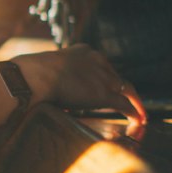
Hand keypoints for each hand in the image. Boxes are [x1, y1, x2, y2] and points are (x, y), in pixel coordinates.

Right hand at [17, 44, 146, 135]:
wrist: (37, 75)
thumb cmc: (32, 74)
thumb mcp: (46, 67)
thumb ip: (52, 75)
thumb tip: (43, 88)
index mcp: (84, 52)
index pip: (102, 65)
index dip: (106, 77)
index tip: (107, 85)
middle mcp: (98, 61)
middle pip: (117, 77)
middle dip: (122, 89)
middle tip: (128, 100)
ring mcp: (103, 77)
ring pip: (127, 89)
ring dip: (134, 102)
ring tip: (139, 113)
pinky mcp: (105, 94)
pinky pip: (125, 104)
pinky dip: (135, 112)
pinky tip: (139, 120)